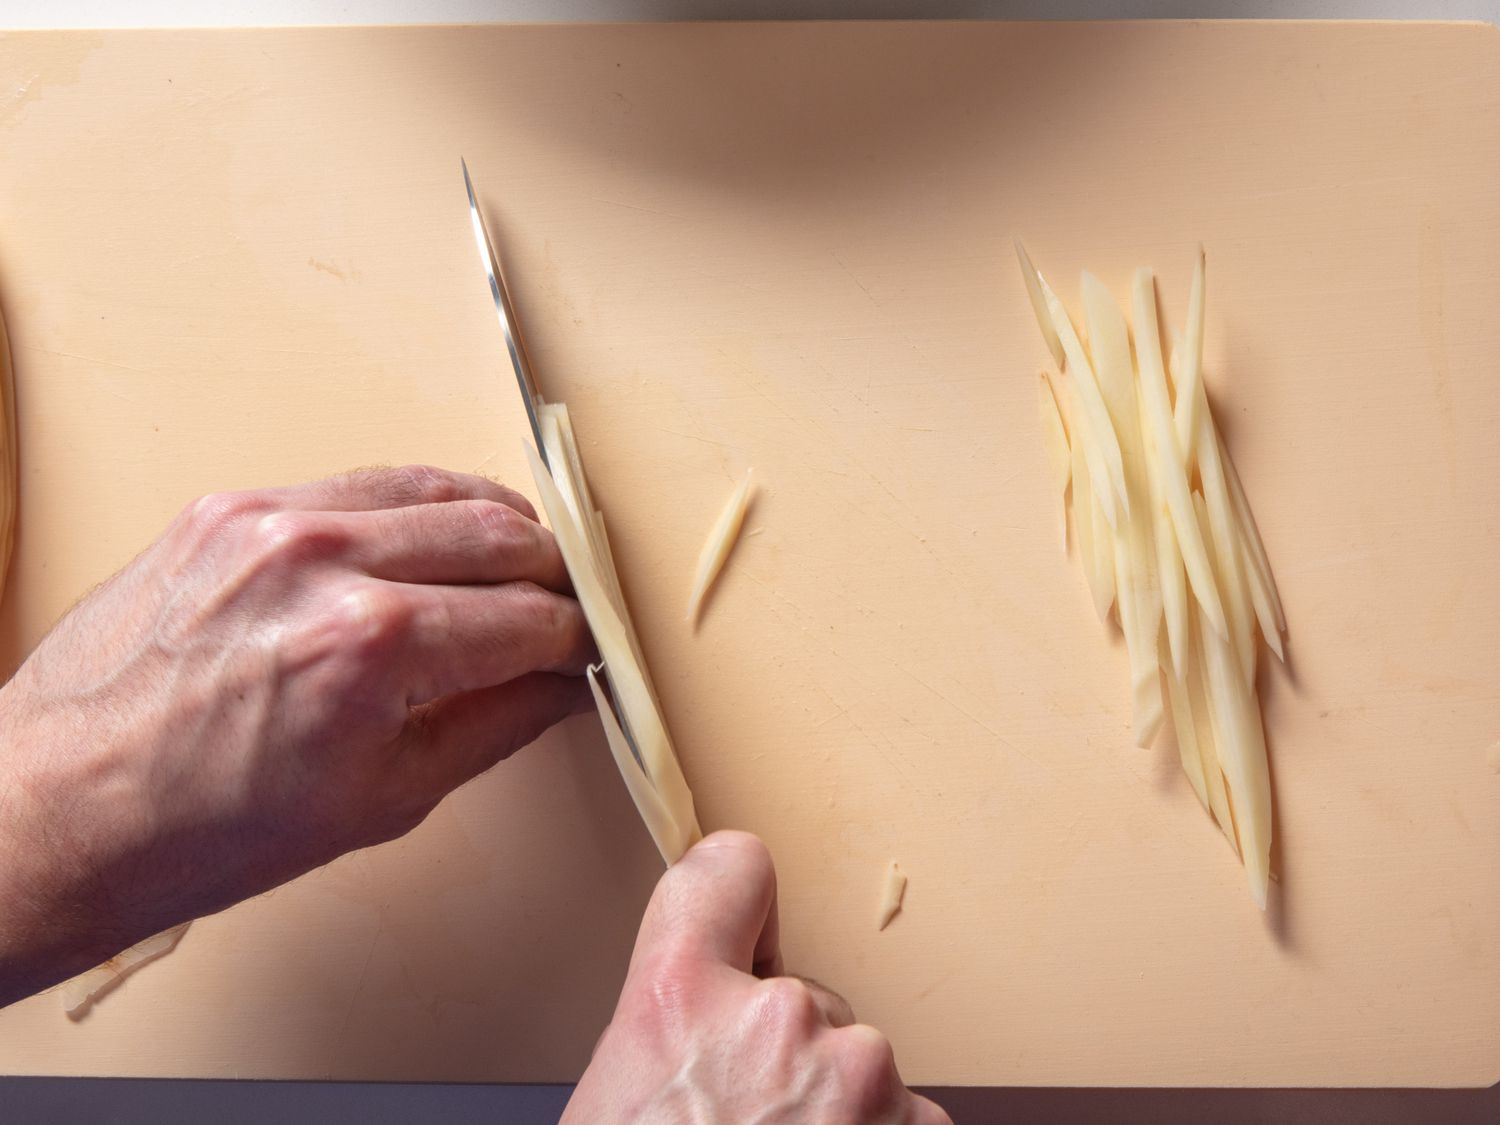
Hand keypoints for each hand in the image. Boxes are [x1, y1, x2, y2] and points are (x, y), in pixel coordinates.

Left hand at [0, 465, 592, 1004]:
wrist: (59, 808)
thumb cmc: (204, 829)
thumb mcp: (383, 798)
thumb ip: (494, 725)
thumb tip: (561, 686)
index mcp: (371, 648)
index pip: (528, 619)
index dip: (577, 640)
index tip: (589, 653)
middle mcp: (324, 561)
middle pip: (498, 537)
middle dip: (553, 577)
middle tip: (567, 611)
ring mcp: (270, 520)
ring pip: (436, 490)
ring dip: (495, 526)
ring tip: (518, 566)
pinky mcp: (231, 506)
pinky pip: (360, 483)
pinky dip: (417, 508)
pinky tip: (435, 539)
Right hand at [565, 831, 950, 1124]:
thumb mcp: (618, 1103)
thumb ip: (675, 1030)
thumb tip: (706, 1018)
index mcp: (676, 1002)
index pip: (728, 870)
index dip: (738, 898)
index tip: (749, 919)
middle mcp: (776, 1020)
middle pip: (800, 995)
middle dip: (782, 1053)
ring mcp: (859, 1077)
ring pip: (854, 1063)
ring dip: (835, 1109)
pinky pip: (903, 1118)